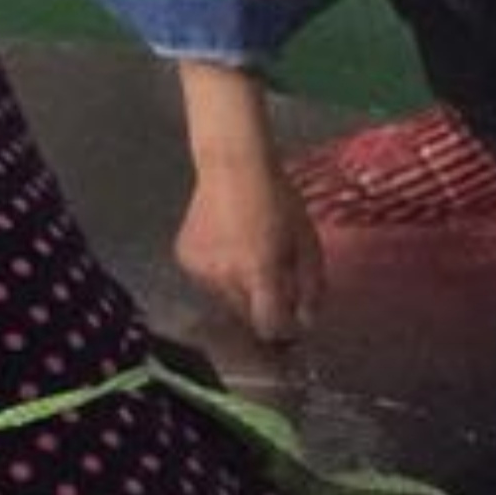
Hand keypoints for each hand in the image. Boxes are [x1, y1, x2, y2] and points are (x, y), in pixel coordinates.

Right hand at [177, 149, 323, 345]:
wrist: (233, 166)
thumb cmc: (278, 200)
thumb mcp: (308, 243)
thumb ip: (310, 288)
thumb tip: (306, 321)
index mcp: (258, 272)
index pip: (269, 326)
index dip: (284, 328)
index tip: (292, 318)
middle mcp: (224, 275)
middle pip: (246, 317)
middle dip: (263, 308)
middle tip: (273, 281)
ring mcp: (199, 268)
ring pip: (225, 301)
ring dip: (240, 293)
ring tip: (249, 259)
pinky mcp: (185, 258)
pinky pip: (207, 282)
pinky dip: (220, 276)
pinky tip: (229, 249)